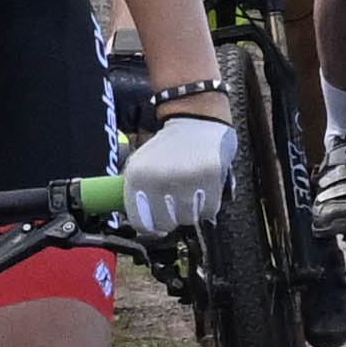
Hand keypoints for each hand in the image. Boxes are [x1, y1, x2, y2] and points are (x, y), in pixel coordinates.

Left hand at [115, 99, 244, 235]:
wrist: (195, 119)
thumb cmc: (167, 146)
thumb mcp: (140, 163)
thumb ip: (136, 192)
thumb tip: (138, 222)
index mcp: (136, 176)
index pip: (140, 223)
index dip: (150, 227)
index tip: (156, 225)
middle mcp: (159, 179)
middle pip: (165, 224)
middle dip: (171, 219)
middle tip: (174, 208)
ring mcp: (185, 179)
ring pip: (188, 219)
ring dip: (190, 211)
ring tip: (189, 194)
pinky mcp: (209, 177)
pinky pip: (209, 210)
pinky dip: (207, 205)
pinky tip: (203, 190)